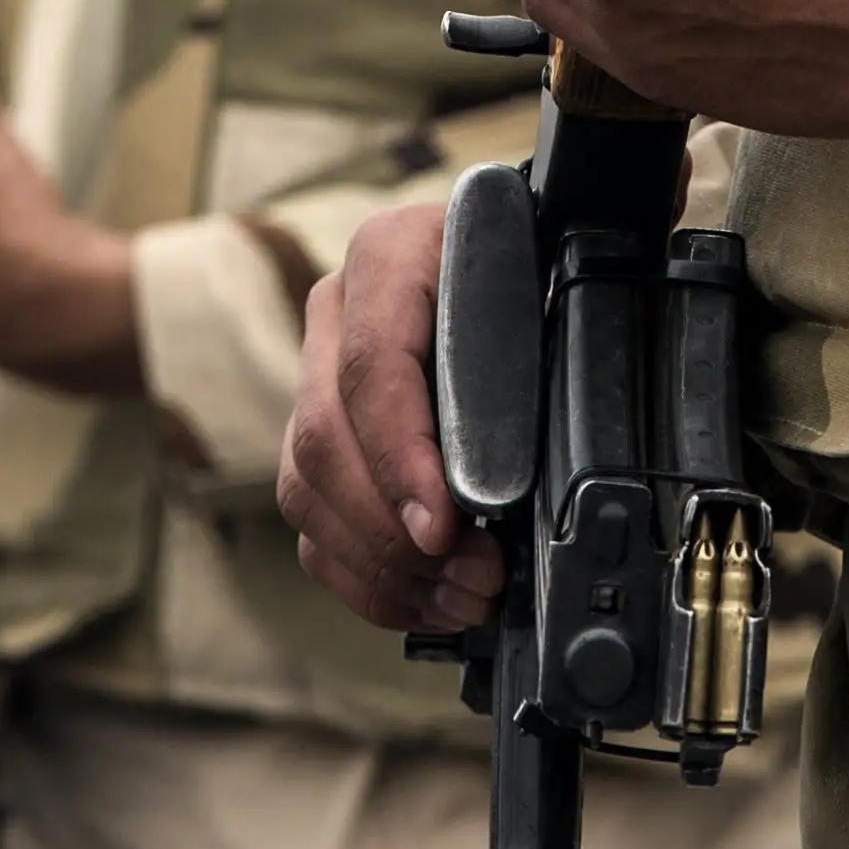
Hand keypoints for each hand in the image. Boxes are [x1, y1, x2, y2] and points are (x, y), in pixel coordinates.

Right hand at [276, 202, 500, 635]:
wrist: (518, 247)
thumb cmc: (536, 264)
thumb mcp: (540, 283)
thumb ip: (520, 354)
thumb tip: (502, 478)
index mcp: (389, 254)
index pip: (369, 368)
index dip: (400, 459)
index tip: (443, 528)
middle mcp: (336, 310)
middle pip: (324, 439)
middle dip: (396, 532)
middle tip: (477, 577)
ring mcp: (316, 373)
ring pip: (307, 489)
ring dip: (384, 565)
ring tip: (464, 598)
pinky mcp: (318, 433)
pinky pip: (313, 521)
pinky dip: (367, 576)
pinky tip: (427, 601)